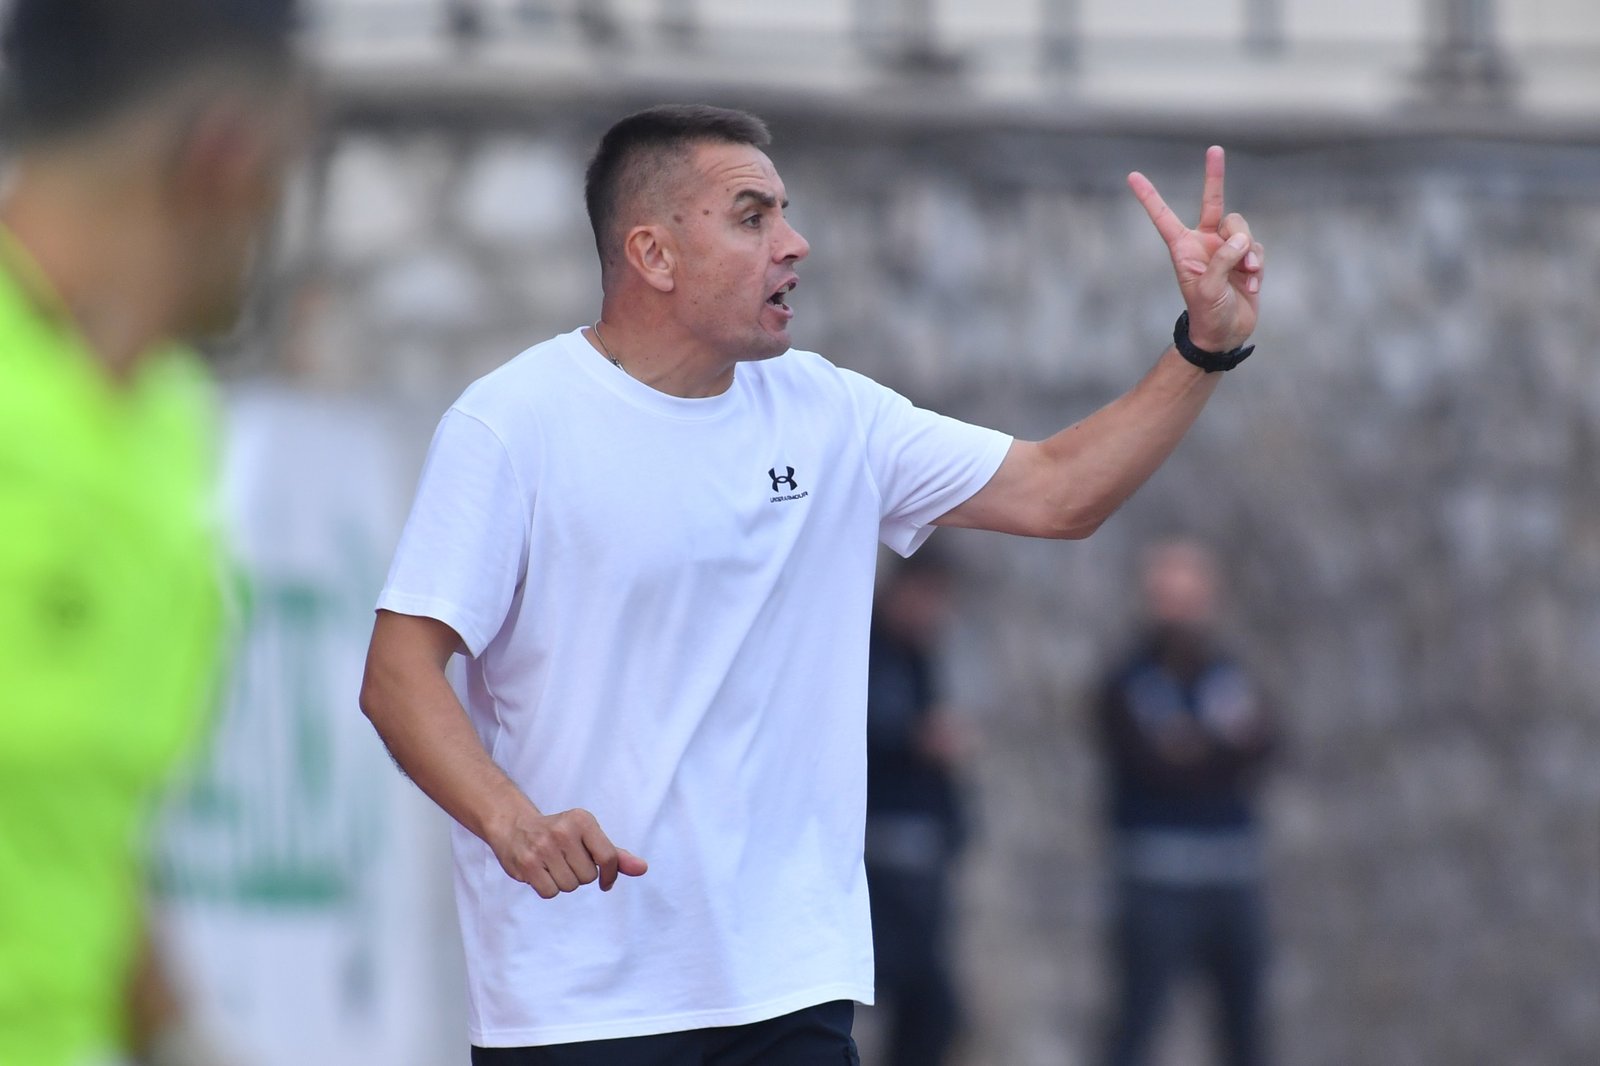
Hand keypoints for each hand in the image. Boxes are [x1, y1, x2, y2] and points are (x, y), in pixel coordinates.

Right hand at [489, 807, 647, 898]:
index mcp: (583, 820)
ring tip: (553, 865)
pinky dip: (548, 888)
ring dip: (564, 882)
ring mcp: (543, 847)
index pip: (608, 857)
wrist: (515, 827)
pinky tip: (542, 872)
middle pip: (588, 876)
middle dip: (580, 875)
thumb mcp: (588, 837)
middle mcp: (563, 831)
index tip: (605, 880)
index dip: (609, 875)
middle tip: (566, 861)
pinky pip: (551, 892)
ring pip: (570, 886)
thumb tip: (642, 869)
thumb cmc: (559, 834)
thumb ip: (615, 855)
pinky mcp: (527, 863)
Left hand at [1128, 146, 1263, 351]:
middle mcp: (1204, 243)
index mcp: (1183, 249)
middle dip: (1214, 175)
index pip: (1163, 217)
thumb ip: (1222, 260)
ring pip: (1241, 228)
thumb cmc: (1207, 314)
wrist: (1225, 335)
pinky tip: (1252, 283)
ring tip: (1246, 273)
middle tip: (1214, 148)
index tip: (1132, 175)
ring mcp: (1226, 249)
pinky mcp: (1246, 258)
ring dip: (1247, 249)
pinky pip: (1256, 248)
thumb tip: (1241, 239)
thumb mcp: (1208, 289)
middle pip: (1213, 202)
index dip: (1149, 197)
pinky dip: (1257, 263)